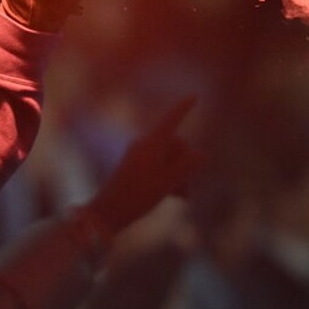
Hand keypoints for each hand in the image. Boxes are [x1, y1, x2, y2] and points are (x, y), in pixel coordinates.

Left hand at [83, 98, 203, 238]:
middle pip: (176, 145)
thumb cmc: (137, 197)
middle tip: (187, 192)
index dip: (183, 108)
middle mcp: (144, 145)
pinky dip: (170, 177)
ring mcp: (139, 155)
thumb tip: (202, 153)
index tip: (194, 96)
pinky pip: (160, 166)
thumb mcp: (168, 182)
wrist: (107, 213)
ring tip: (182, 198)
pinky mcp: (136, 166)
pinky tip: (175, 196)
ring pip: (170, 158)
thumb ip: (187, 166)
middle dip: (187, 164)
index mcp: (151, 145)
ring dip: (180, 175)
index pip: (170, 120)